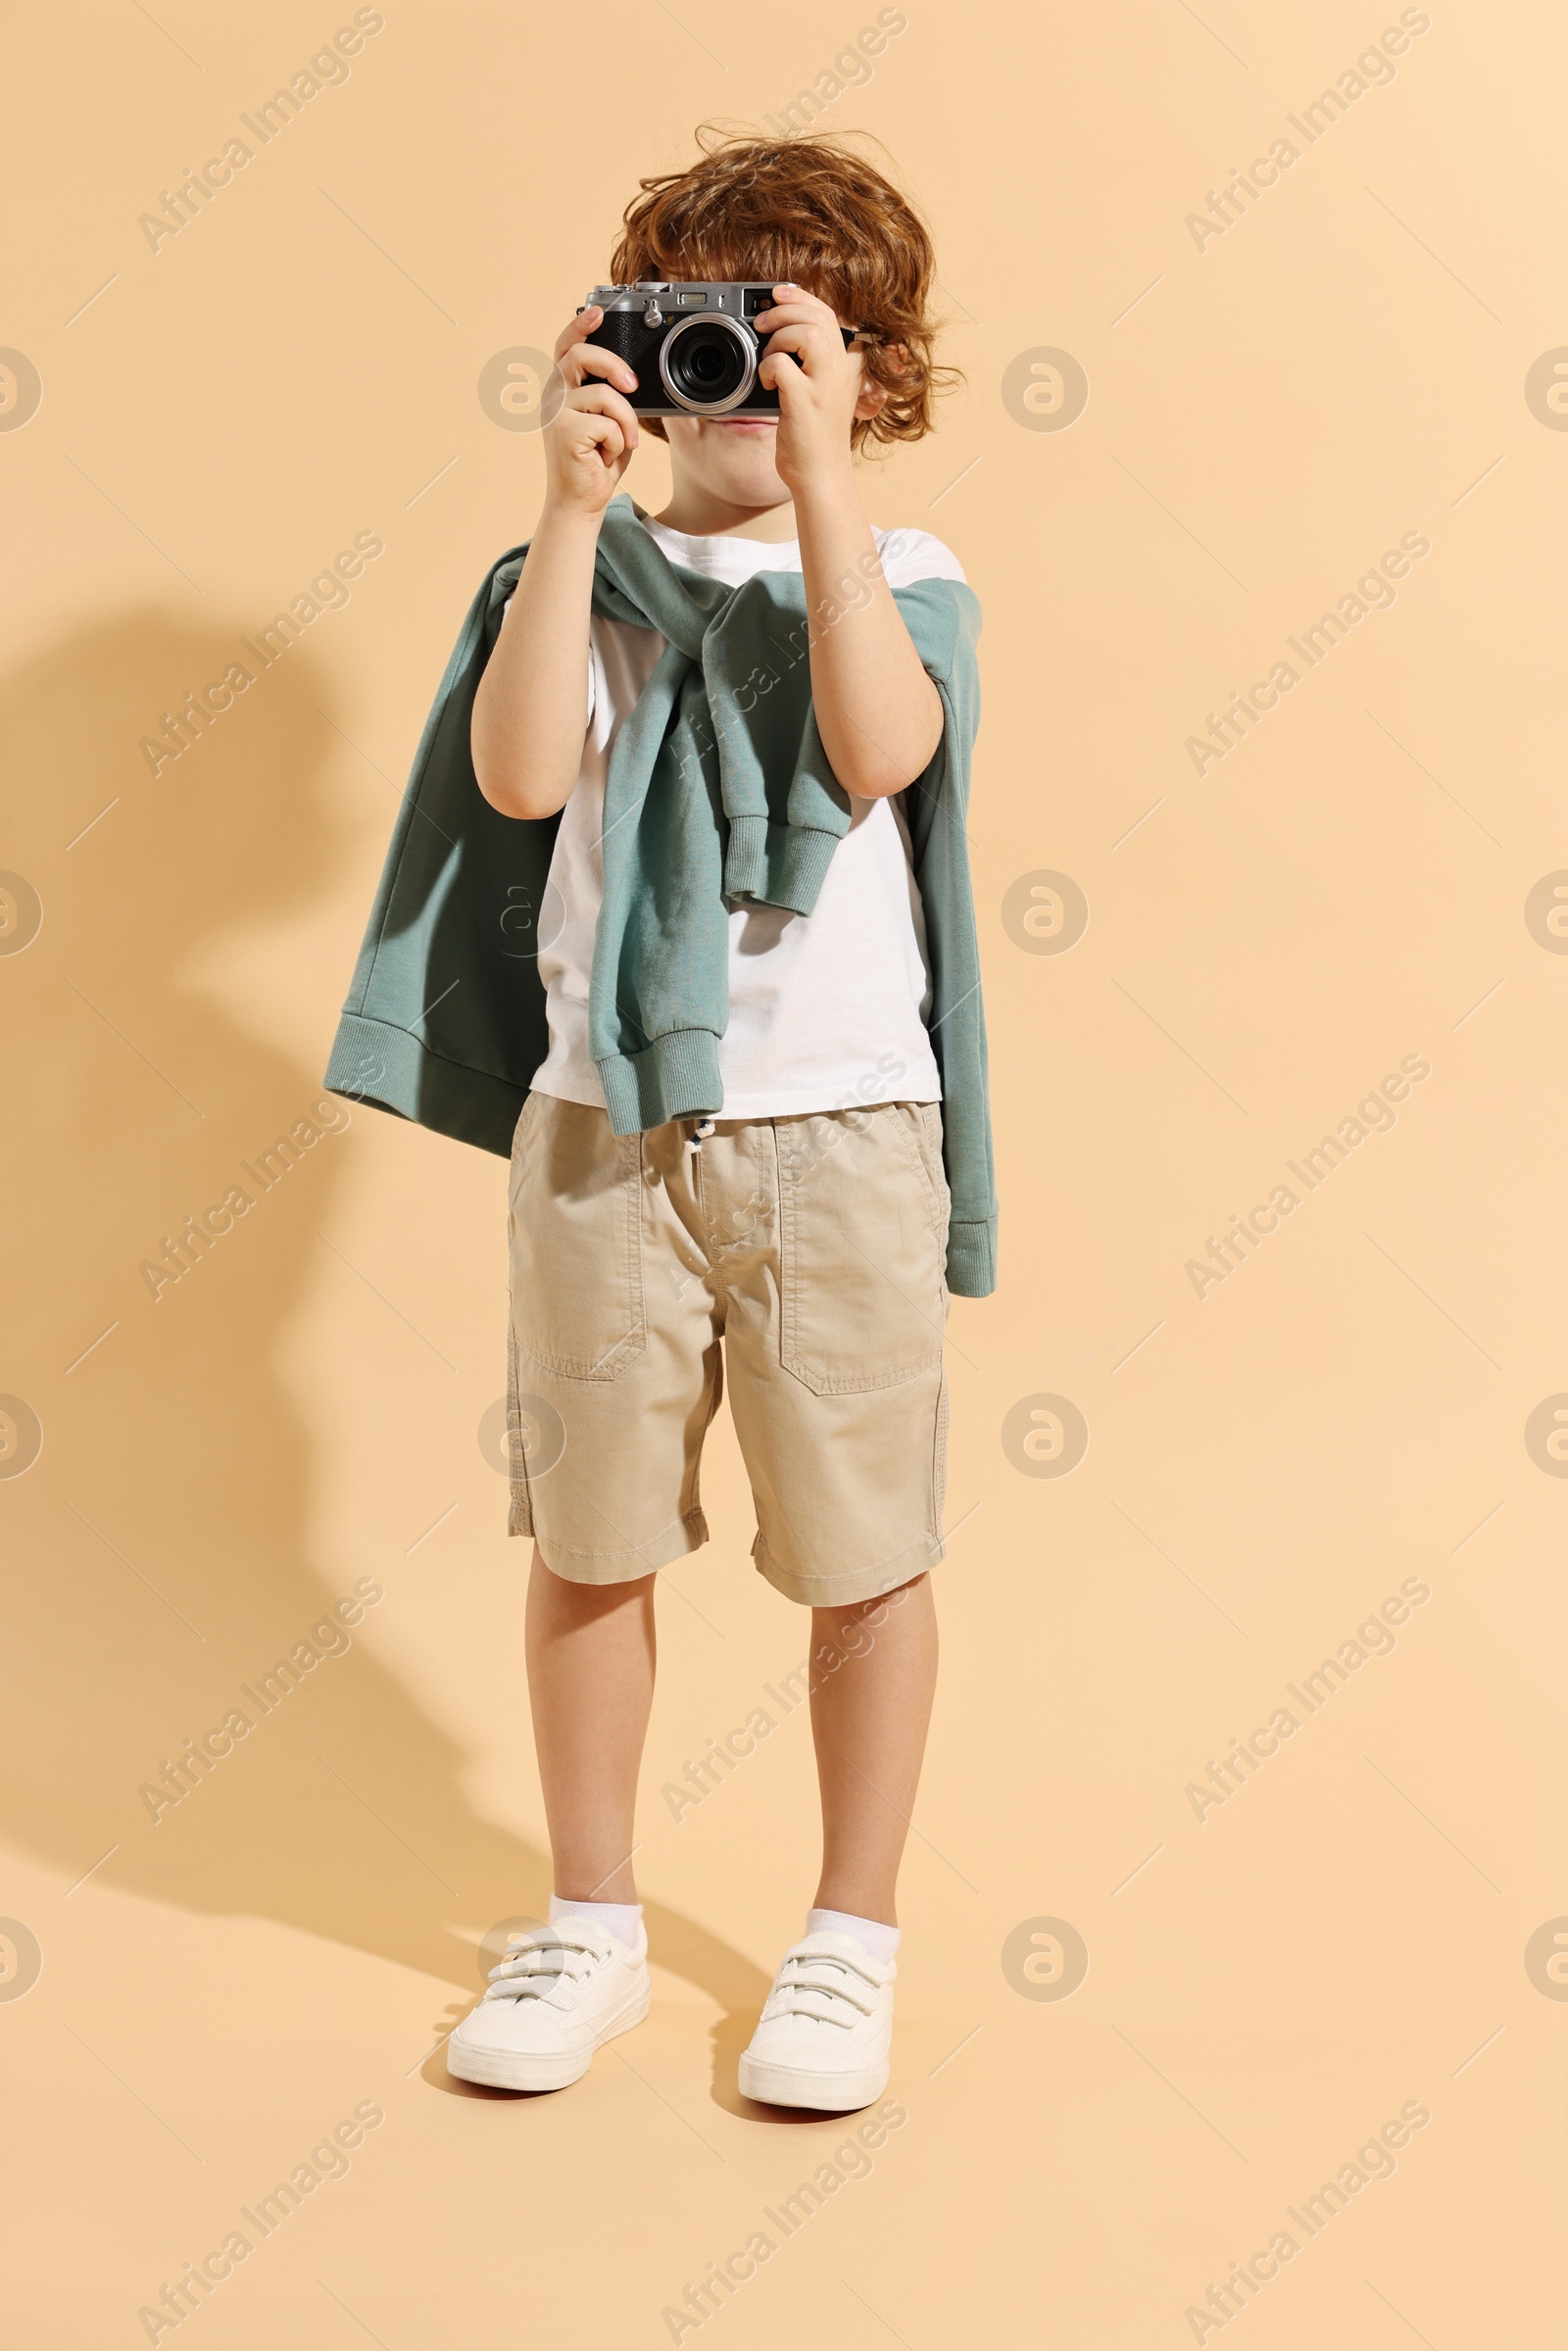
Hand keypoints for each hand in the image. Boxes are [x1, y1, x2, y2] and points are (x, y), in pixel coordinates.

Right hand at [541, 306, 641, 520]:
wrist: (581, 503)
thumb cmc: (596, 463)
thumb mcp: (608, 421)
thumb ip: (611, 396)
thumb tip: (630, 375)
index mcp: (562, 389)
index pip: (567, 347)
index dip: (580, 326)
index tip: (597, 311)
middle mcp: (554, 397)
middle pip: (581, 356)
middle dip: (613, 364)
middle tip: (632, 385)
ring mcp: (556, 414)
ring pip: (605, 396)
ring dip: (625, 422)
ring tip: (621, 442)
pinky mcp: (565, 433)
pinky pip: (607, 424)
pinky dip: (618, 442)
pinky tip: (606, 456)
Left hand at [754, 284, 867, 494]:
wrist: (822, 476)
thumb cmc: (817, 436)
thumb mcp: (824, 392)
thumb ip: (813, 364)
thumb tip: (784, 335)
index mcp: (845, 363)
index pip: (827, 312)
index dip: (800, 297)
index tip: (777, 294)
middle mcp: (840, 370)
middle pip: (818, 316)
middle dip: (783, 310)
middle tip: (761, 323)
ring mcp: (824, 386)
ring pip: (807, 334)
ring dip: (778, 337)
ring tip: (767, 355)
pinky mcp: (806, 403)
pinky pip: (782, 365)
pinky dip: (767, 367)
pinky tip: (765, 382)